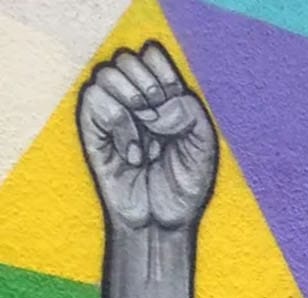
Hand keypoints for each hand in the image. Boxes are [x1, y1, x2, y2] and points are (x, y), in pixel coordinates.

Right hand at [78, 42, 216, 232]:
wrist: (163, 221)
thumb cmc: (184, 185)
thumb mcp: (204, 145)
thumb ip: (191, 110)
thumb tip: (154, 105)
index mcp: (160, 96)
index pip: (152, 54)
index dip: (164, 74)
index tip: (175, 107)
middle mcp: (132, 99)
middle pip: (128, 58)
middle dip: (149, 88)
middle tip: (160, 125)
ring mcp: (110, 112)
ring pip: (107, 73)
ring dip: (132, 106)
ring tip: (147, 142)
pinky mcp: (92, 129)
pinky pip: (94, 98)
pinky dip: (119, 126)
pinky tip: (133, 154)